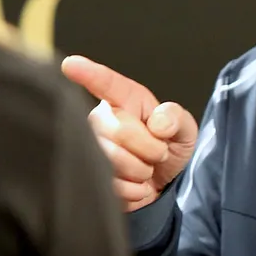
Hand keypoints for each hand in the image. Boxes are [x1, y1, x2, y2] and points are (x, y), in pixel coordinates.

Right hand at [61, 55, 197, 211]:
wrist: (166, 186)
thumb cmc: (170, 149)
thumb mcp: (184, 130)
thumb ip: (176, 118)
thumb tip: (159, 122)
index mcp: (125, 101)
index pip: (106, 84)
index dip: (89, 74)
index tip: (70, 64)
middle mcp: (102, 120)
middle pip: (119, 132)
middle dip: (150, 149)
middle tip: (159, 153)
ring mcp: (92, 148)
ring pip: (113, 160)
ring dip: (142, 171)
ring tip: (147, 168)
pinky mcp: (89, 176)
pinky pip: (113, 185)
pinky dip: (135, 191)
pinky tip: (137, 185)